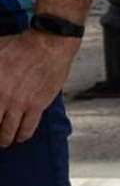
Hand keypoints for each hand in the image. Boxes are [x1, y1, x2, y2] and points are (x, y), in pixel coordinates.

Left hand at [0, 28, 78, 146]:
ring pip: (7, 130)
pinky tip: (21, 137)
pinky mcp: (37, 105)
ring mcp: (19, 103)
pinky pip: (28, 127)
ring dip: (4, 138)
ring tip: (4, 141)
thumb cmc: (20, 45)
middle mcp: (2, 98)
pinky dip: (23, 135)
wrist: (48, 44)